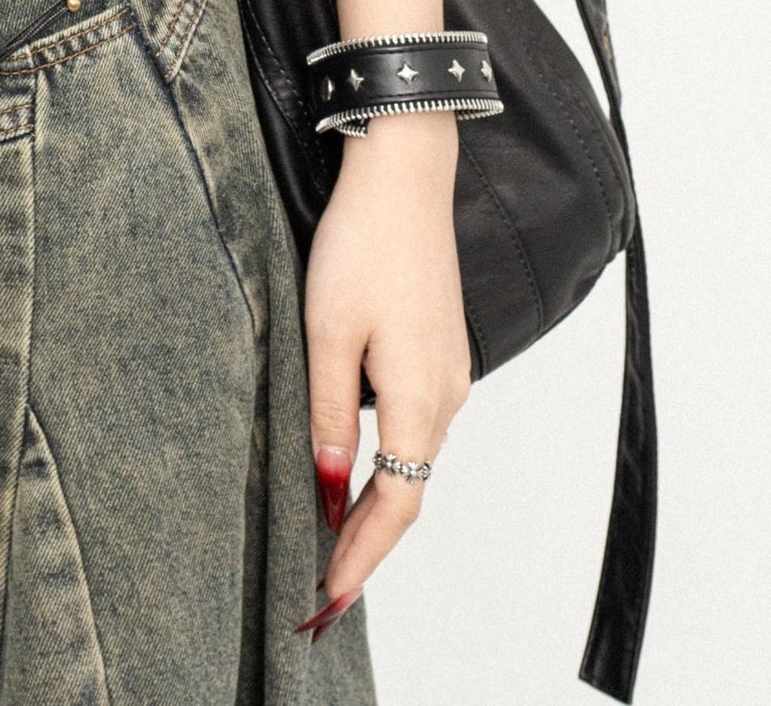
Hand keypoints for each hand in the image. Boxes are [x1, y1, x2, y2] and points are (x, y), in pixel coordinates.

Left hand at [297, 113, 469, 634]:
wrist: (405, 173)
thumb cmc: (362, 245)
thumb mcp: (327, 331)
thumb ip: (327, 413)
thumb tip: (324, 485)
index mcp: (419, 399)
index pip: (394, 506)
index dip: (360, 557)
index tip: (328, 597)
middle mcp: (445, 395)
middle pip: (407, 490)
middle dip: (365, 540)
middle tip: (323, 584)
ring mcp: (447, 370)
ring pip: (411, 456)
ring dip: (374, 499)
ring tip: (329, 535)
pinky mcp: (438, 347)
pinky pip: (413, 421)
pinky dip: (385, 457)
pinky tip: (352, 461)